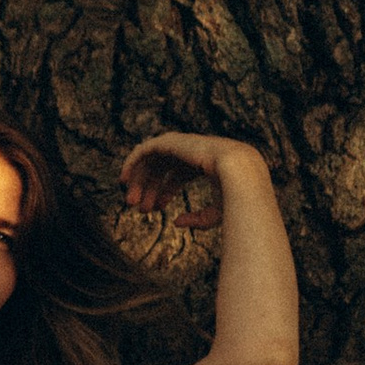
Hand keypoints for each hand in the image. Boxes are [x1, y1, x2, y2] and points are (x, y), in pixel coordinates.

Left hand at [118, 129, 257, 228]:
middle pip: (162, 169)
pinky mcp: (170, 141)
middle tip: (138, 208)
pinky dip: (132, 162)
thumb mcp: (216, 213)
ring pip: (151, 161)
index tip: (155, 209)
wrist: (239, 174)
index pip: (178, 175)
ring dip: (139, 180)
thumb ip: (197, 219)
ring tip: (130, 201)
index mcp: (205, 163)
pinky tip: (124, 179)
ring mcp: (181, 144)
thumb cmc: (235, 195)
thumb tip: (176, 222)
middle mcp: (192, 151)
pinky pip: (144, 150)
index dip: (165, 193)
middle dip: (149, 189)